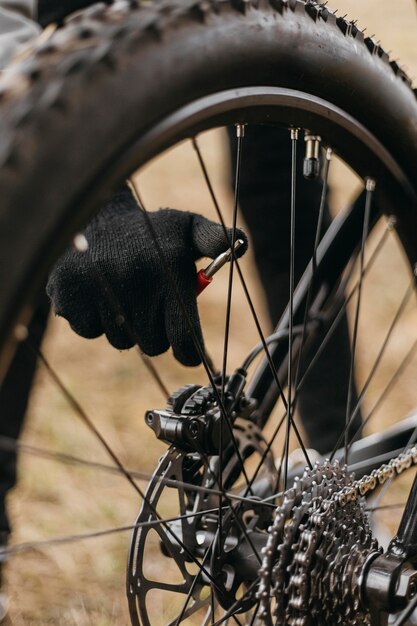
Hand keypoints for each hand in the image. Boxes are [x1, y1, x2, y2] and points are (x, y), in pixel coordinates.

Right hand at [46, 185, 247, 365]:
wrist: (92, 210)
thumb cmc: (149, 229)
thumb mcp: (186, 226)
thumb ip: (215, 239)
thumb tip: (240, 246)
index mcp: (168, 272)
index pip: (184, 339)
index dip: (189, 352)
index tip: (188, 353)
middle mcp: (134, 283)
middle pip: (154, 345)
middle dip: (156, 330)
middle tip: (149, 301)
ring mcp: (98, 292)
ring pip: (120, 340)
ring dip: (124, 324)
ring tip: (121, 289)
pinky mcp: (68, 297)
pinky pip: (89, 331)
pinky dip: (94, 318)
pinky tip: (96, 289)